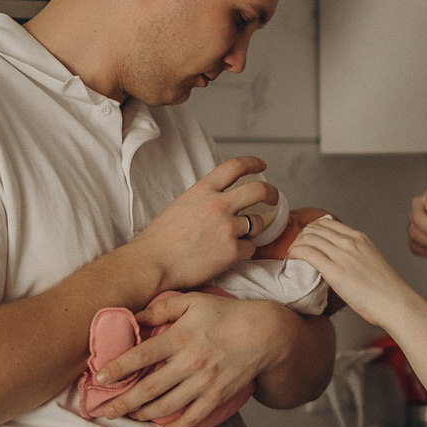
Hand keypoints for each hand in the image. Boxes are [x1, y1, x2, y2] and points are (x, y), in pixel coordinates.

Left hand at [91, 294, 283, 426]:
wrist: (265, 334)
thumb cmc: (226, 314)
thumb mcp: (193, 301)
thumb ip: (162, 308)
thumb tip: (134, 316)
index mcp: (181, 337)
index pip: (141, 355)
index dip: (117, 368)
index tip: (99, 378)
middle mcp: (190, 362)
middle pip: (149, 388)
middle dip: (123, 402)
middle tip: (105, 411)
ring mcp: (204, 382)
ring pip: (166, 406)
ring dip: (143, 414)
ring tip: (129, 416)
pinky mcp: (218, 396)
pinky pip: (192, 417)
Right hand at [132, 159, 278, 290]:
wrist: (153, 263)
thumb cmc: (161, 239)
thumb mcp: (182, 205)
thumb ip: (204, 199)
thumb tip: (222, 199)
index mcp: (203, 190)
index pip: (235, 166)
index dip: (253, 163)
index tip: (262, 166)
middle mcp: (218, 205)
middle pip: (259, 189)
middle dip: (272, 192)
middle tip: (273, 198)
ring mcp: (228, 228)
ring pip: (258, 223)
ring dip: (254, 229)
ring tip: (239, 237)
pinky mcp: (232, 251)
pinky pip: (250, 248)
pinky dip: (243, 252)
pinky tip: (228, 255)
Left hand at [288, 217, 424, 334]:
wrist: (394, 302)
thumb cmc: (386, 290)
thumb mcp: (371, 261)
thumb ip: (355, 256)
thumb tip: (340, 262)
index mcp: (360, 238)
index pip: (327, 223)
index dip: (311, 229)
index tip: (305, 239)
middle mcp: (350, 241)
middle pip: (314, 228)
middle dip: (300, 236)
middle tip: (295, 248)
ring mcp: (342, 254)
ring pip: (308, 238)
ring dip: (295, 244)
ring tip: (291, 254)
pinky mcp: (334, 270)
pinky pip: (307, 252)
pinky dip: (295, 252)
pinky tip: (291, 258)